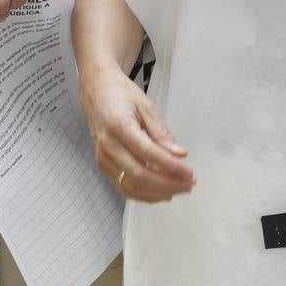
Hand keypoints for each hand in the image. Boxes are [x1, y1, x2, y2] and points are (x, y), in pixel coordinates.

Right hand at [79, 61, 194, 202]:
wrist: (96, 91)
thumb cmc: (120, 95)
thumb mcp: (147, 107)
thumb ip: (162, 133)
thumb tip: (178, 155)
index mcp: (119, 126)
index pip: (149, 154)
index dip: (172, 167)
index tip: (189, 173)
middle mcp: (108, 146)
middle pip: (140, 176)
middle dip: (168, 184)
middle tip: (188, 184)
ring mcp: (103, 158)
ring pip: (131, 187)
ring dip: (158, 193)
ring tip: (178, 189)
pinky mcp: (103, 166)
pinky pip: (124, 188)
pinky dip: (144, 194)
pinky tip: (161, 192)